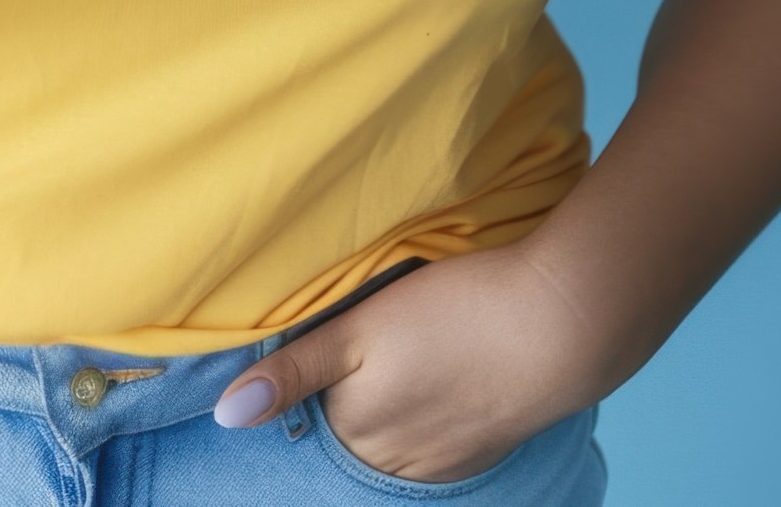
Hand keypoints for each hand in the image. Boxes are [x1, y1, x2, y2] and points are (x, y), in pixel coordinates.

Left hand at [212, 243, 605, 485]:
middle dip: (348, 400)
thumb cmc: (452, 314)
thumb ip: (292, 372)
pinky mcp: (474, 458)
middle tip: (379, 346)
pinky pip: (427, 454)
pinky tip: (438, 384)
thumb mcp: (359, 329)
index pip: (307, 412)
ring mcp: (436, 467)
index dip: (311, 374)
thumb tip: (225, 417)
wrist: (555, 327)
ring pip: (388, 447)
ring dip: (387, 416)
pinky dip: (423, 426)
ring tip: (408, 362)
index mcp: (353, 428)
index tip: (334, 339)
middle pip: (348, 435)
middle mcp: (389, 464)